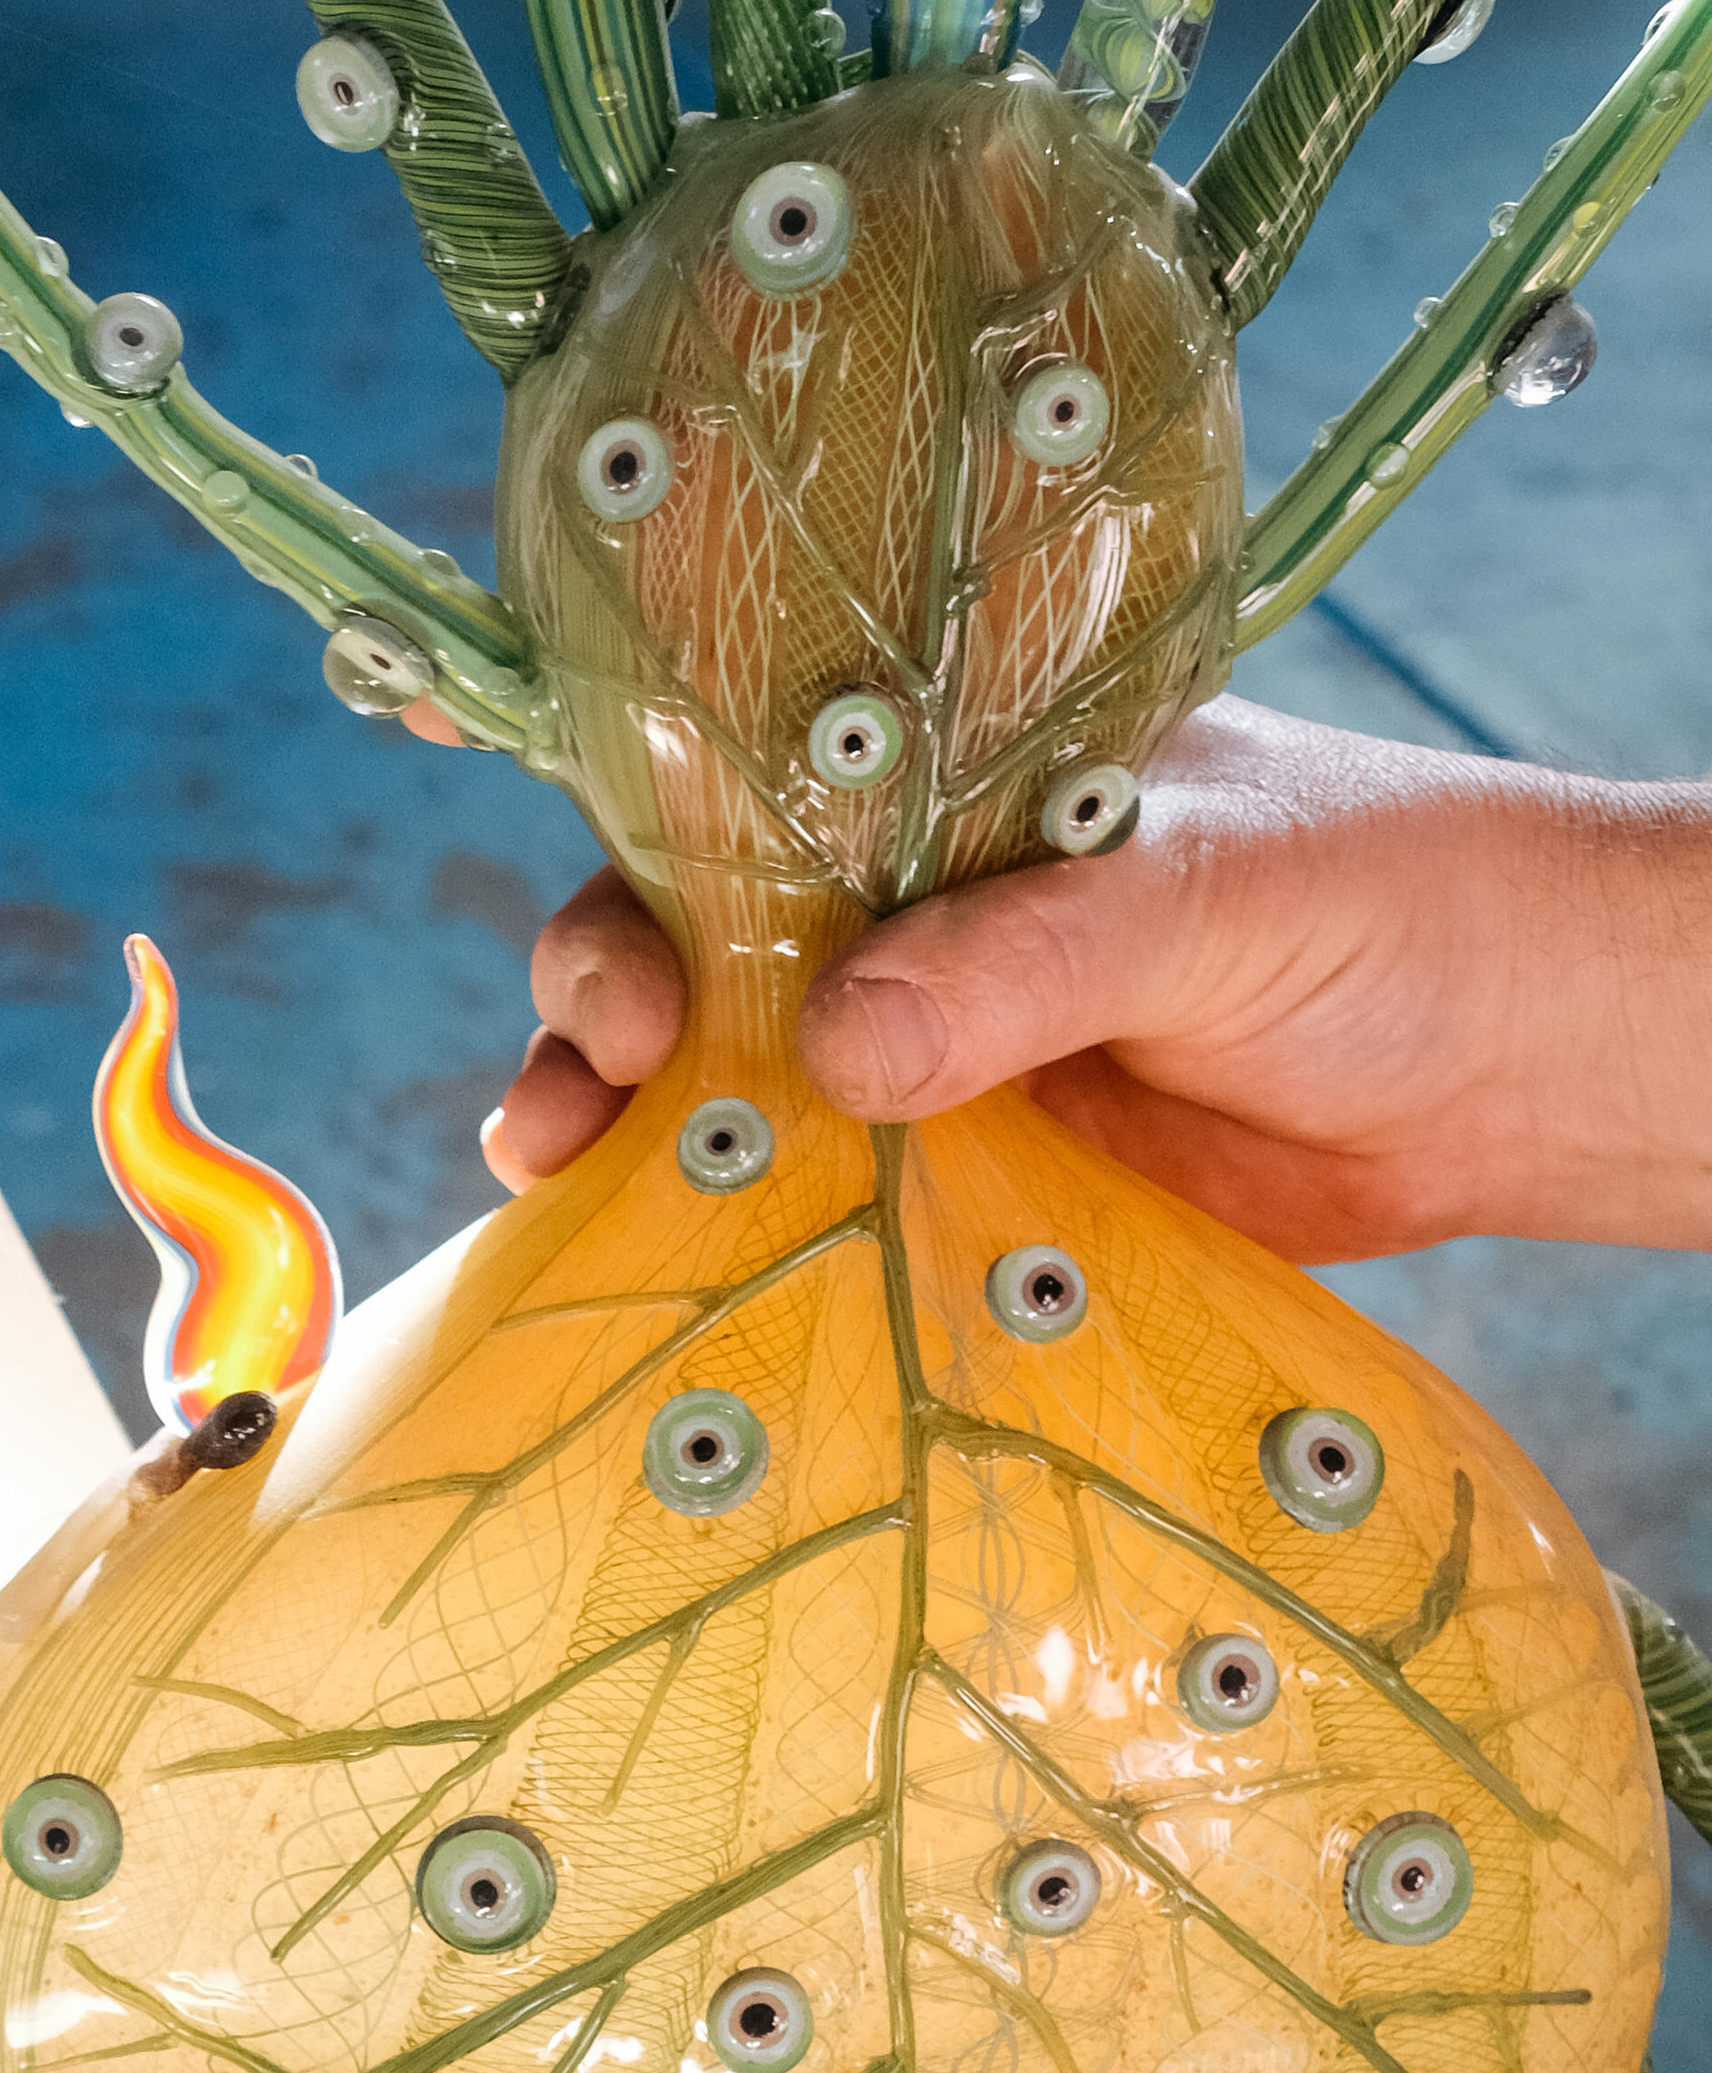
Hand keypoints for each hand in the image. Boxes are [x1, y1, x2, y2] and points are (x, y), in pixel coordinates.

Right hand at [449, 695, 1711, 1260]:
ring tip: (551, 1190)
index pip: (748, 808)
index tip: (631, 984)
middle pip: (699, 956)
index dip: (653, 882)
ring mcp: (931, 1061)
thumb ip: (1031, 954)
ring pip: (733, 1095)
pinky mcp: (971, 1191)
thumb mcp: (1209, 887)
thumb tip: (838, 1045)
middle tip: (576, 1107)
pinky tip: (652, 1282)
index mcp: (949, 790)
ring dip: (633, 1148)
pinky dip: (734, 1250)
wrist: (1521, 1065)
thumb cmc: (1393, 903)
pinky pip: (823, 1217)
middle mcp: (912, 917)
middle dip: (606, 1023)